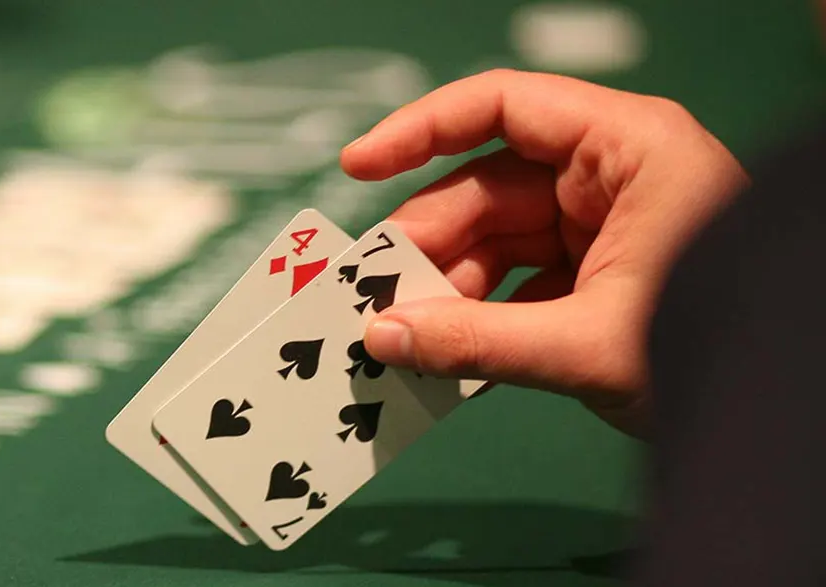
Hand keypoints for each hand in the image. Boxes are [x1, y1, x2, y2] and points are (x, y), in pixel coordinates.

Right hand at [340, 70, 748, 436]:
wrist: (794, 421)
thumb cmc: (717, 349)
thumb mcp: (587, 347)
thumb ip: (474, 340)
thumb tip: (379, 338)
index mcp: (626, 149)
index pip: (503, 106)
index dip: (420, 130)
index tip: (356, 168)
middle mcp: (613, 174)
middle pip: (486, 188)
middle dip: (427, 248)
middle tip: (371, 301)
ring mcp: (609, 226)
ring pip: (496, 243)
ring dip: (449, 295)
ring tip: (406, 346)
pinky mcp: (605, 278)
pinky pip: (521, 285)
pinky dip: (483, 320)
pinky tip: (449, 360)